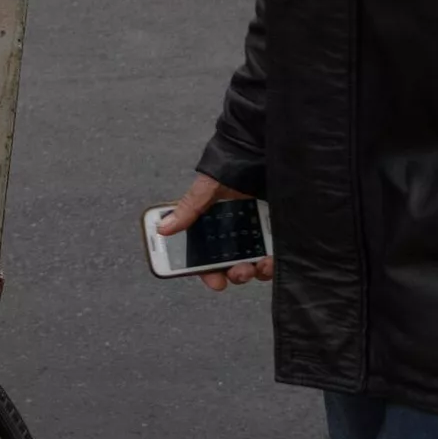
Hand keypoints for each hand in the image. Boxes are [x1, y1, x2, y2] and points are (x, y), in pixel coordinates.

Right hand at [157, 174, 272, 290]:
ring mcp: (255, 235)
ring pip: (254, 264)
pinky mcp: (274, 235)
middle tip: (240, 272)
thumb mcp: (206, 189)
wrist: (263, 156)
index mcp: (211, 224)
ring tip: (259, 265)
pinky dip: (271, 263)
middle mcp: (233, 233)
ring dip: (255, 271)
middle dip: (235, 274)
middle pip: (231, 265)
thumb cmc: (230, 169)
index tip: (216, 282)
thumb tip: (163, 228)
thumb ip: (188, 209)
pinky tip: (271, 259)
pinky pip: (273, 257)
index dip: (208, 272)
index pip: (206, 256)